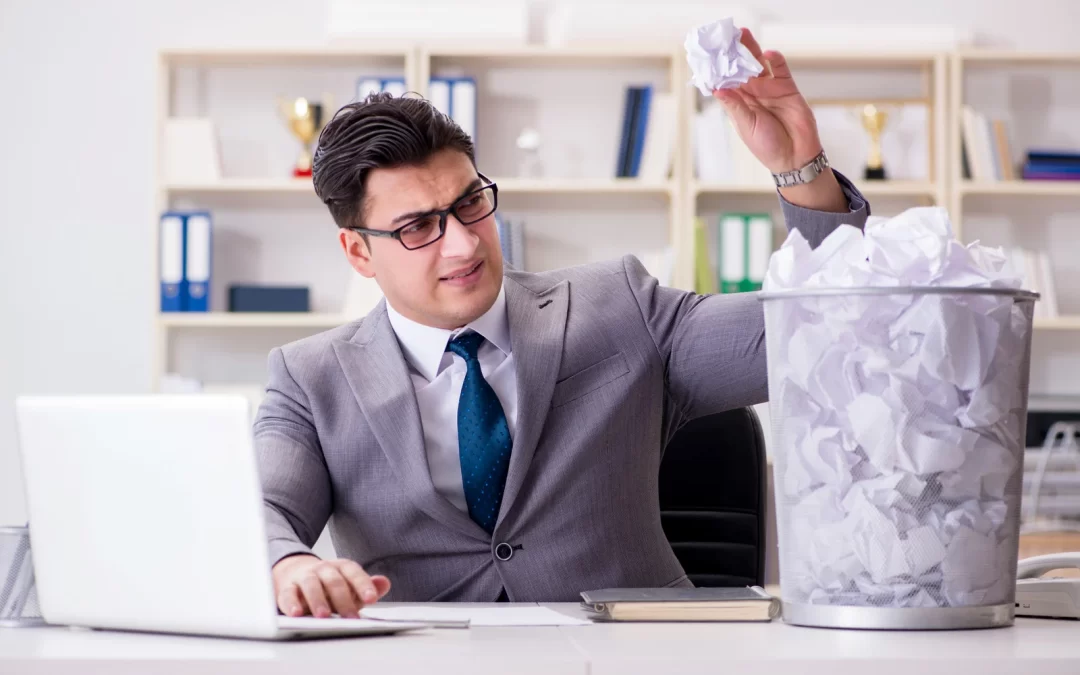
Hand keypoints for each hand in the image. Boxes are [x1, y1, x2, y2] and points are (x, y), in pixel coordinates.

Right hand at [272, 554, 390, 618]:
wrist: (294, 572)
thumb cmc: (327, 585)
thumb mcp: (349, 585)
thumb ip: (367, 586)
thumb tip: (384, 583)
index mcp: (340, 567)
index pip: (353, 572)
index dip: (363, 584)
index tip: (372, 598)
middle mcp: (323, 569)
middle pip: (334, 581)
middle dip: (343, 599)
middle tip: (350, 618)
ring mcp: (304, 577)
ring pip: (311, 585)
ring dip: (318, 600)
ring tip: (324, 616)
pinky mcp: (286, 588)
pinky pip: (288, 594)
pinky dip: (291, 604)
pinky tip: (296, 614)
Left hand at [712, 28, 847, 212]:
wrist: (795, 156)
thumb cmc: (767, 146)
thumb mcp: (746, 126)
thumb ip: (735, 106)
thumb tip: (717, 89)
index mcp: (739, 104)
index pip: (726, 82)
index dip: (718, 69)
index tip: (709, 55)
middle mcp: (753, 94)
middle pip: (741, 68)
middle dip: (733, 53)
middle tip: (726, 37)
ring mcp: (770, 89)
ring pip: (758, 64)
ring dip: (751, 50)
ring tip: (743, 35)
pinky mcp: (787, 88)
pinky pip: (780, 70)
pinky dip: (774, 60)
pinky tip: (767, 54)